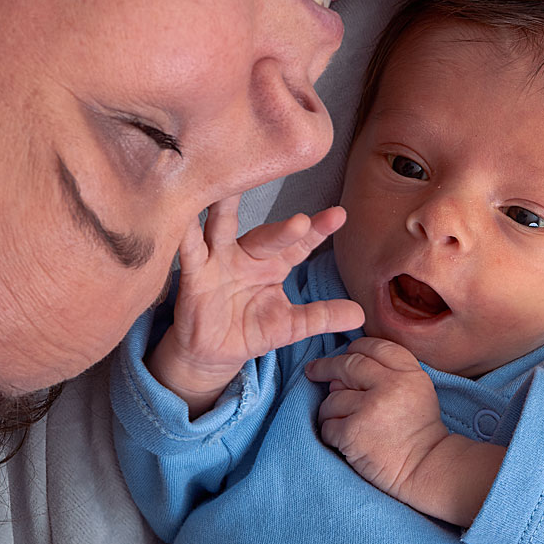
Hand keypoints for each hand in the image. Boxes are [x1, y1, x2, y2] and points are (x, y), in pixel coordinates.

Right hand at [147, 197, 363, 415]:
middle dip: (282, 229)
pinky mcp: (193, 273)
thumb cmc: (250, 330)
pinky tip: (183, 215)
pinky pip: (188, 249)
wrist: (210, 354)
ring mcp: (219, 260)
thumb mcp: (290, 326)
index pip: (299, 244)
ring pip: (221, 227)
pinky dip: (183, 232)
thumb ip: (322, 316)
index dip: (318, 230)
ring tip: (228, 189)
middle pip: (267, 236)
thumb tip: (361, 315)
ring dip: (224, 208)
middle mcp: (247, 254)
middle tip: (300, 222)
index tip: (339, 216)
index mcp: (274, 263)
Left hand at [306, 337, 448, 504]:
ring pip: (333, 397)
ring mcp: (370, 408)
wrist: (426, 468)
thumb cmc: (418, 429)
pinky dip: (330, 431)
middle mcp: (390, 386)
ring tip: (343, 420)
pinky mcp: (353, 432)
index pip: (374, 346)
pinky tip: (343, 439)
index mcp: (408, 372)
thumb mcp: (417, 388)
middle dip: (326, 367)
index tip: (345, 355)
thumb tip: (346, 363)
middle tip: (314, 371)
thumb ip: (389, 370)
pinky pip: (328, 423)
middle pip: (348, 364)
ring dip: (331, 409)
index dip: (356, 349)